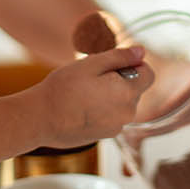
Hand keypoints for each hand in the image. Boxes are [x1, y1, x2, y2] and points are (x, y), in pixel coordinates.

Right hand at [33, 44, 153, 148]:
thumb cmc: (63, 89)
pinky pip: (111, 116)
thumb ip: (119, 57)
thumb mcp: (91, 64)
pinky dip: (102, 110)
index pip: (149, 74)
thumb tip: (141, 52)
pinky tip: (80, 107)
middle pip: (135, 89)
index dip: (134, 64)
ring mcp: (117, 127)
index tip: (113, 64)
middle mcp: (127, 113)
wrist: (41, 120)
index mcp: (127, 93)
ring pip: (122, 103)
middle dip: (119, 80)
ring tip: (83, 94)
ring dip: (110, 95)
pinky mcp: (105, 136)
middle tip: (91, 78)